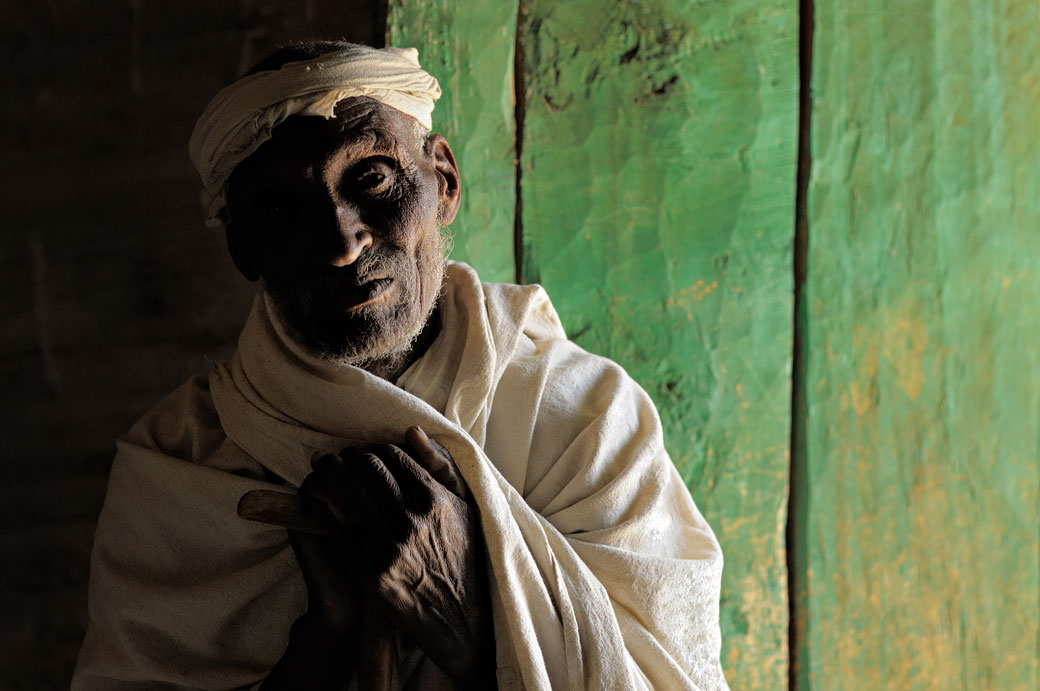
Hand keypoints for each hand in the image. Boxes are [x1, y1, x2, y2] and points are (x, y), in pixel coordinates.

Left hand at [298, 426, 493, 686]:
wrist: (462, 620)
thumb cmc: (465, 560)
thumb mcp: (466, 508)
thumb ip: (440, 467)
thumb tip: (411, 431)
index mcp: (434, 498)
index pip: (389, 456)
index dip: (369, 449)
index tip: (360, 454)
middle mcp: (411, 517)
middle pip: (362, 470)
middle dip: (342, 459)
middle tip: (332, 459)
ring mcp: (388, 546)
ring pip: (343, 495)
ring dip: (325, 478)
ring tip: (319, 474)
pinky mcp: (371, 574)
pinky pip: (335, 532)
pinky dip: (323, 515)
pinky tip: (318, 510)